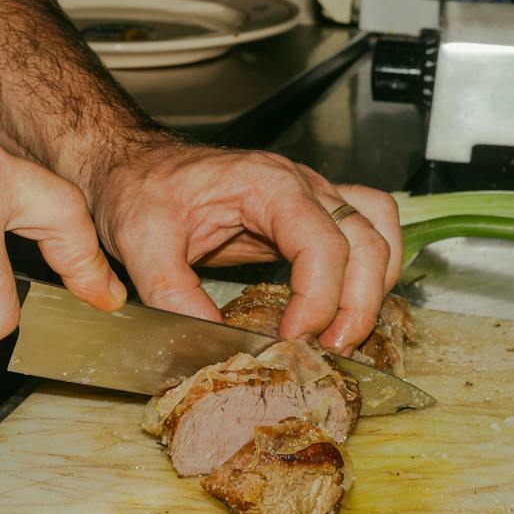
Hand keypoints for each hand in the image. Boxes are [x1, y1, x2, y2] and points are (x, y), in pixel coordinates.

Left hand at [83, 136, 402, 351]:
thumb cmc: (141, 188)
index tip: (292, 338)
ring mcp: (312, 196)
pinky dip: (371, 270)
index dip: (318, 298)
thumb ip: (171, 291)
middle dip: (358, 303)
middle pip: (365, 240)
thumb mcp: (141, 239)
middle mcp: (302, 185)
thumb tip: (210, 343)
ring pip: (378, 232)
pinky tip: (347, 305)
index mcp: (267, 183)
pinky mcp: (309, 214)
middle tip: (329, 350)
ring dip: (374, 286)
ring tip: (343, 333)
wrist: (135, 164)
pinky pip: (366, 231)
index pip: (322, 241)